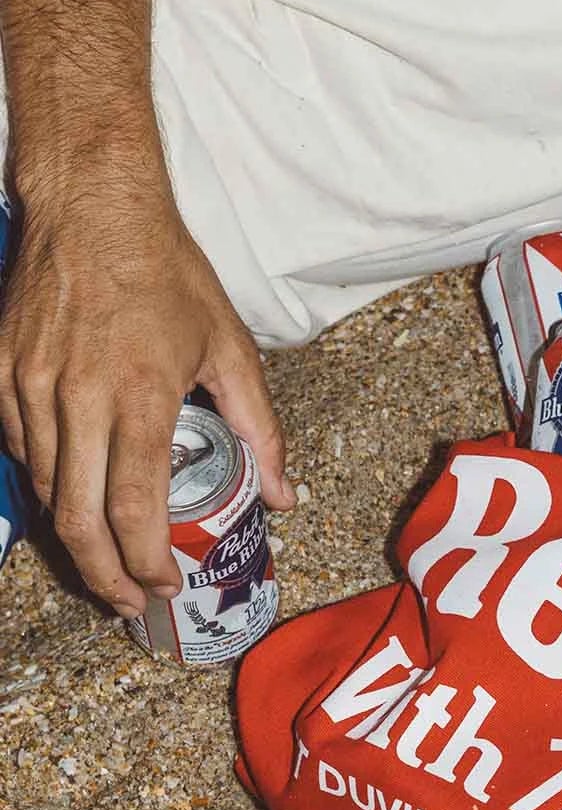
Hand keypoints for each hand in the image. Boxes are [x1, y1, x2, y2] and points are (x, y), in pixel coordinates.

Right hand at [0, 151, 295, 616]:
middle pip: (77, 519)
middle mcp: (76, 398)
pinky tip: (74, 497)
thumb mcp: (230, 348)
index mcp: (138, 395)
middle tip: (126, 601)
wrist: (92, 207)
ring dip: (74, 537)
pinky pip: (20, 450)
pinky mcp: (1, 373)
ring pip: (44, 490)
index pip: (132, 508)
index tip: (164, 584)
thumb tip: (284, 496)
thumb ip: (260, 430)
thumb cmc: (165, 272)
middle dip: (102, 575)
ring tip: (105, 561)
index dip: (145, 561)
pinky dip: (46, 485)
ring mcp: (30, 387)